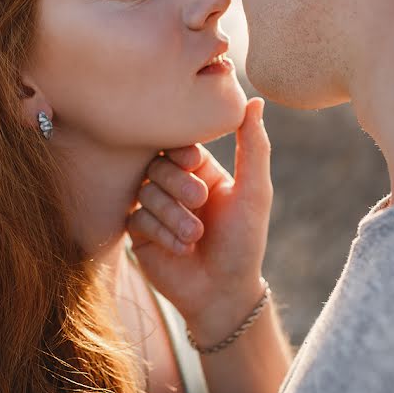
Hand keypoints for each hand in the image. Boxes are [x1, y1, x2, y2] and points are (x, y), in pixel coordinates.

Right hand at [127, 98, 272, 344]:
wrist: (224, 292)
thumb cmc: (245, 242)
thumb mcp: (254, 192)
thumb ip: (254, 147)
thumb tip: (256, 100)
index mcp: (200, 170)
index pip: (179, 142)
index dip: (182, 151)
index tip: (195, 163)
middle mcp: (174, 186)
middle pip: (157, 165)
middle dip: (178, 185)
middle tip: (200, 203)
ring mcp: (153, 209)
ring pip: (145, 192)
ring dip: (173, 215)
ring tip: (196, 236)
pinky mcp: (138, 233)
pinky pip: (136, 218)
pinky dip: (161, 232)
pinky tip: (182, 249)